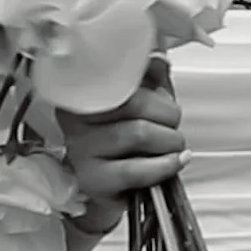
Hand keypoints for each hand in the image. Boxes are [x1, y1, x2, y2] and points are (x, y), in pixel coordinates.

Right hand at [55, 57, 184, 233]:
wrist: (113, 188)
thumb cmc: (127, 141)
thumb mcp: (140, 102)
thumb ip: (150, 78)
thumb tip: (160, 62)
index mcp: (84, 90)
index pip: (120, 74)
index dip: (152, 84)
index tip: (163, 95)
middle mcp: (75, 118)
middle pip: (134, 102)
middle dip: (168, 114)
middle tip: (172, 124)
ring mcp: (81, 149)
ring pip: (138, 133)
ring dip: (169, 140)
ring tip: (173, 145)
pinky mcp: (94, 179)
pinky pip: (136, 169)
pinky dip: (165, 165)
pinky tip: (175, 161)